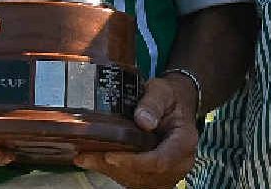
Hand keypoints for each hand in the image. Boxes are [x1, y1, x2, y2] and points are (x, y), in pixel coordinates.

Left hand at [73, 73, 198, 188]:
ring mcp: (167, 173)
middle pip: (144, 174)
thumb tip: (143, 120)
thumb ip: (153, 103)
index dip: (134, 162)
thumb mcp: (162, 91)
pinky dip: (111, 170)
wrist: (175, 105)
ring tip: (85, 156)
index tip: (110, 155)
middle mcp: (179, 162)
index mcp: (185, 141)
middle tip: (87, 155)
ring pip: (135, 180)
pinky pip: (132, 179)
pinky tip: (92, 160)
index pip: (160, 160)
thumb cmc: (169, 97)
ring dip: (109, 170)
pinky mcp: (154, 175)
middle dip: (114, 167)